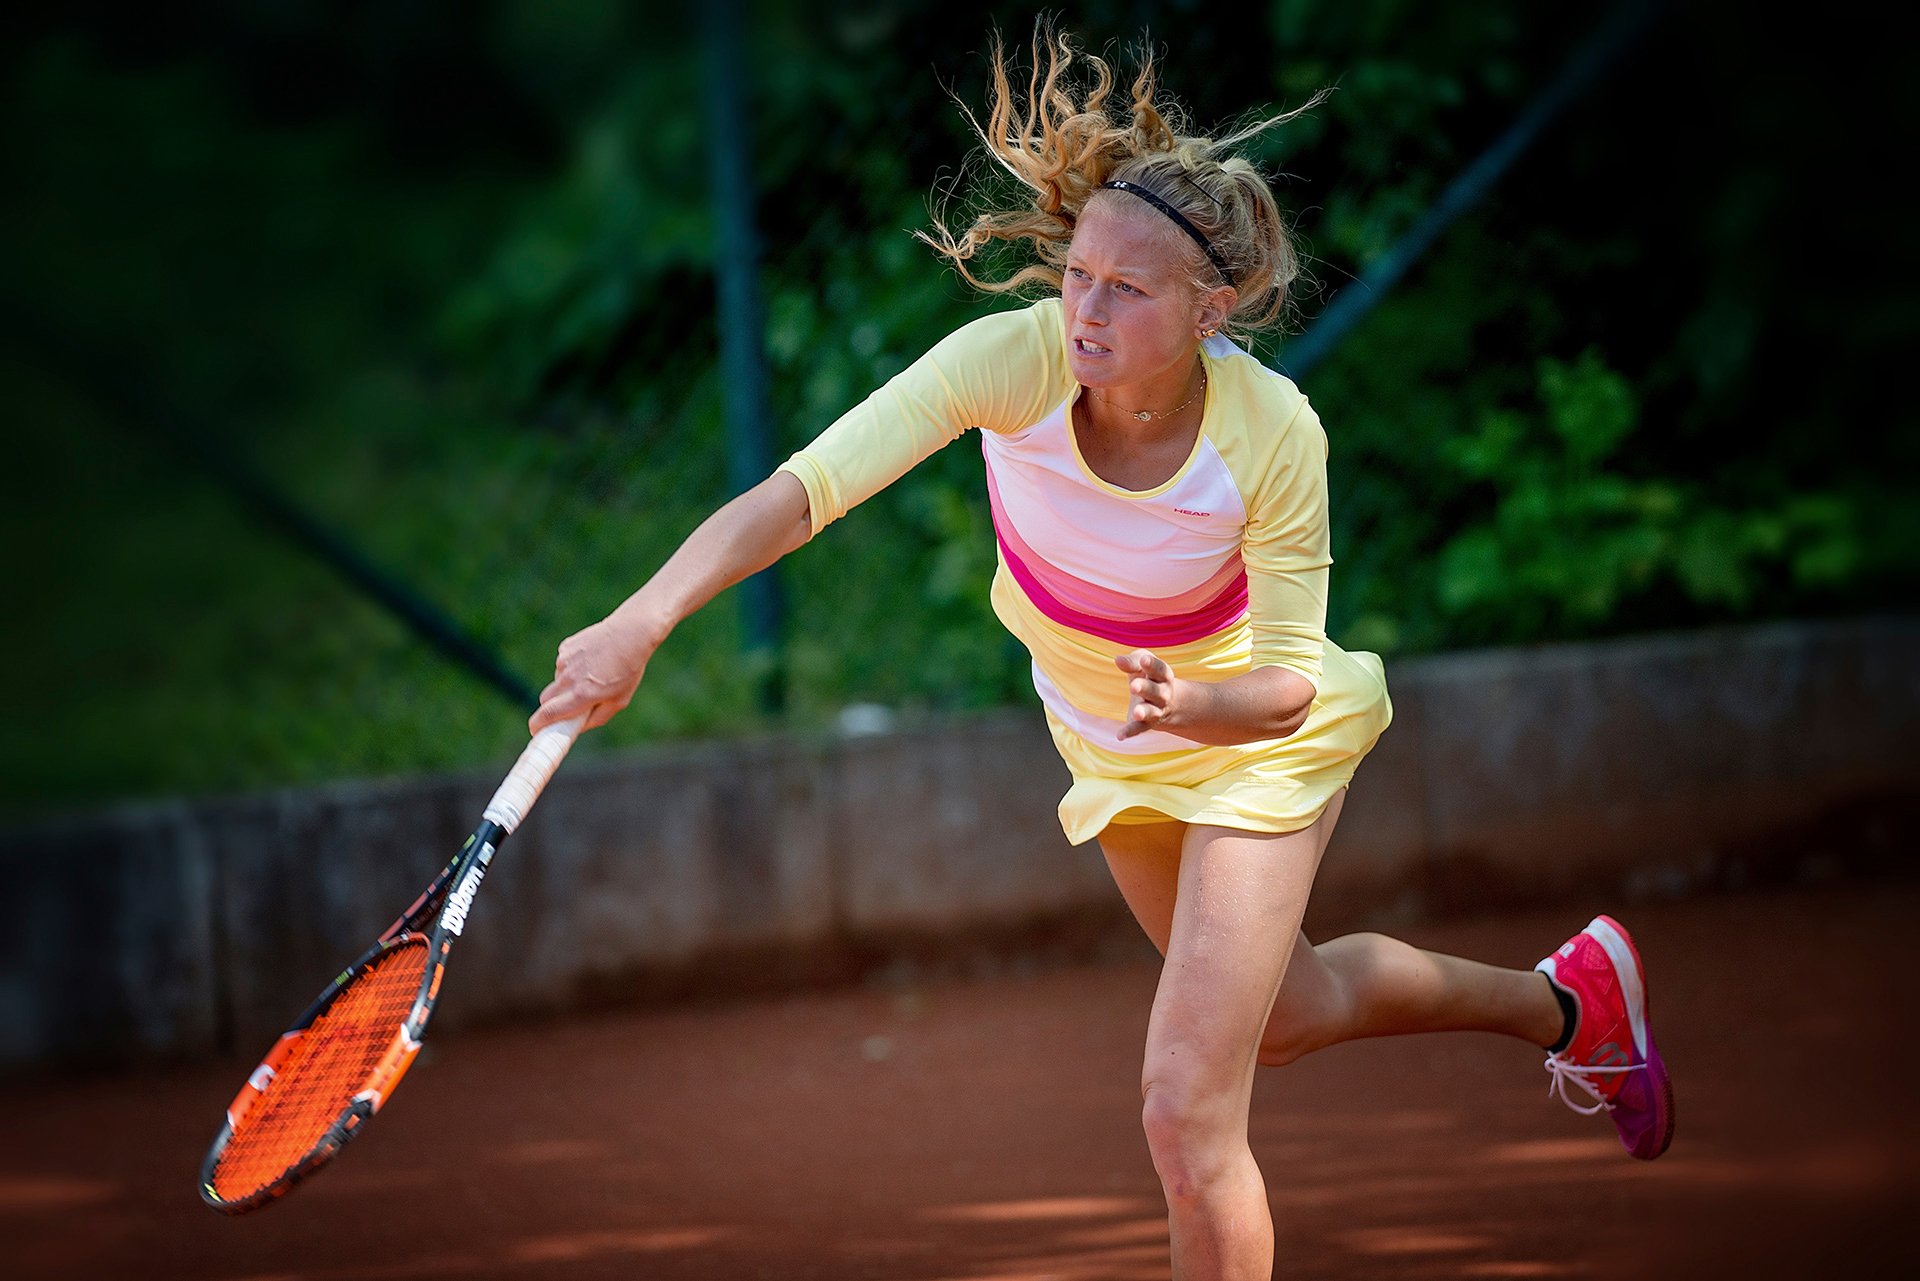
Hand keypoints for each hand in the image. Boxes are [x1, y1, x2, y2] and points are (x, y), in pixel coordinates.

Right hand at [530, 614, 652, 733]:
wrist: (631, 633)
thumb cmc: (629, 670)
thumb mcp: (620, 701)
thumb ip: (597, 718)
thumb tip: (577, 727)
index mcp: (583, 694)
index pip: (549, 714)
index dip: (538, 725)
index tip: (535, 730)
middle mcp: (570, 678)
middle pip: (545, 699)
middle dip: (551, 706)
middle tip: (567, 707)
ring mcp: (565, 661)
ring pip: (557, 681)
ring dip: (567, 685)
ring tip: (593, 675)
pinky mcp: (565, 647)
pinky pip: (562, 665)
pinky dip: (572, 668)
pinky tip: (591, 660)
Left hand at [1116, 649, 1179, 739]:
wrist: (1169, 703)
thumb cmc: (1150, 675)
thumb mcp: (1142, 664)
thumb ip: (1132, 662)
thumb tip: (1118, 660)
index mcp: (1163, 676)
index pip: (1160, 669)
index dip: (1152, 665)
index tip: (1144, 660)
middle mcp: (1163, 694)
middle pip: (1156, 691)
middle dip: (1145, 688)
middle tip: (1133, 685)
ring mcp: (1156, 710)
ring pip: (1151, 712)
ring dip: (1144, 712)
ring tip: (1135, 713)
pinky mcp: (1146, 724)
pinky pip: (1139, 728)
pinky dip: (1130, 732)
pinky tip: (1120, 736)